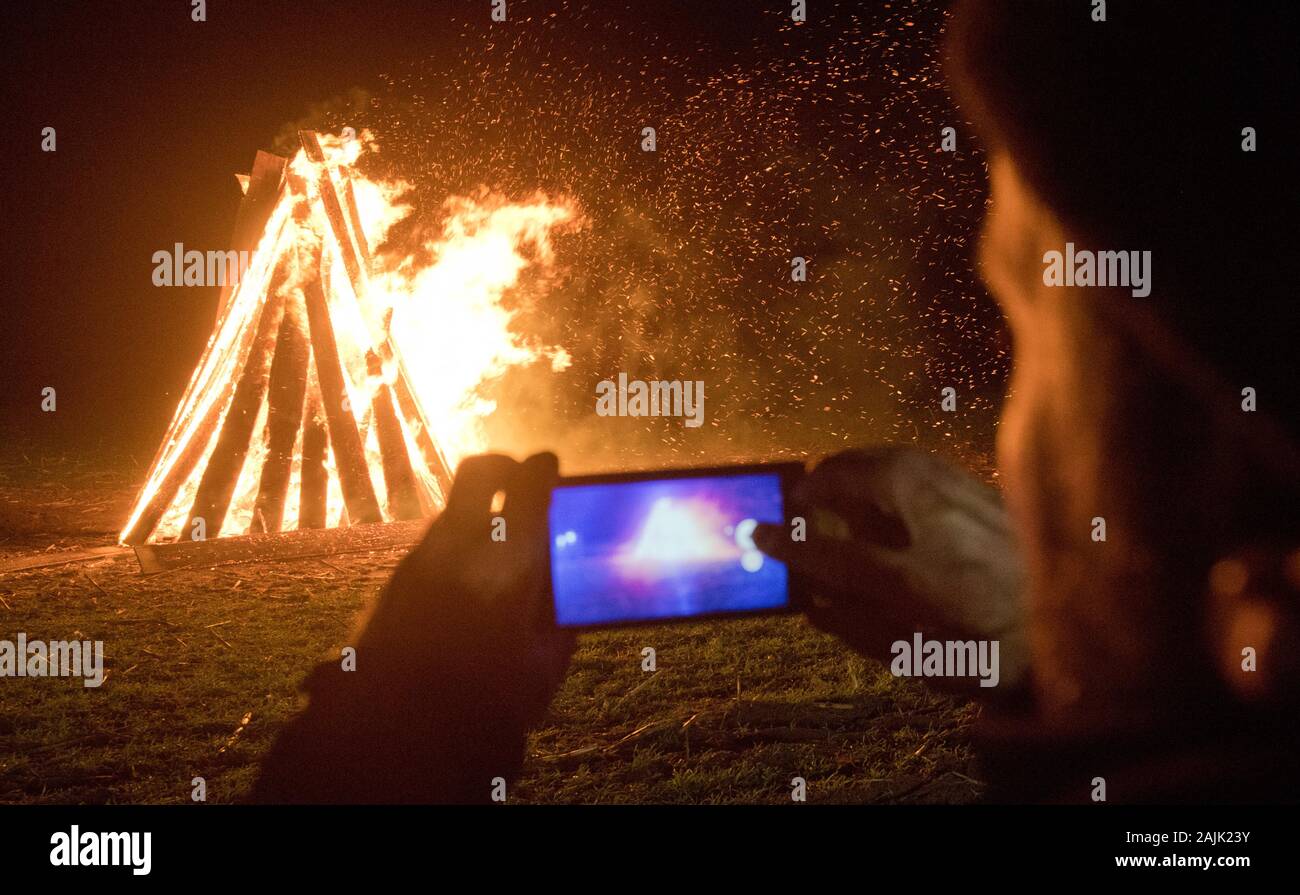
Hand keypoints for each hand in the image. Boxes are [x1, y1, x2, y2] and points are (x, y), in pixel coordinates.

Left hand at [255, 452, 573, 802]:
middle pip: (480, 470)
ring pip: (454, 511)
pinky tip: (466, 591)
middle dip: (504, 468)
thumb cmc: (482, 699)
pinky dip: (454, 553)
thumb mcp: (543, 666)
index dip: (545, 469)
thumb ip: (559, 622)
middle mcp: (460, 541)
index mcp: (508, 554)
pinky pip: (432, 548)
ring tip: (497, 556)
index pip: (529, 481)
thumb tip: (564, 597)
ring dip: (478, 518)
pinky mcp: (395, 580)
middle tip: (520, 483)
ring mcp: (421, 556)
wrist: (395, 726)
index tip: (551, 468)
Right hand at [754, 447, 1028, 694]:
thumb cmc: (999, 661)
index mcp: (926, 584)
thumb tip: (815, 599)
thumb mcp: (923, 663)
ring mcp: (977, 503)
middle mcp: (950, 529)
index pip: (837, 554)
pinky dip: (894, 463)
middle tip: (799, 491)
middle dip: (825, 480)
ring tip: (833, 474)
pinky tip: (885, 478)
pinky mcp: (995, 494)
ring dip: (858, 462)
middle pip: (870, 478)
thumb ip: (861, 628)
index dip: (792, 545)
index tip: (759, 534)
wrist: (1088, 640)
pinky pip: (930, 462)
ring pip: (902, 459)